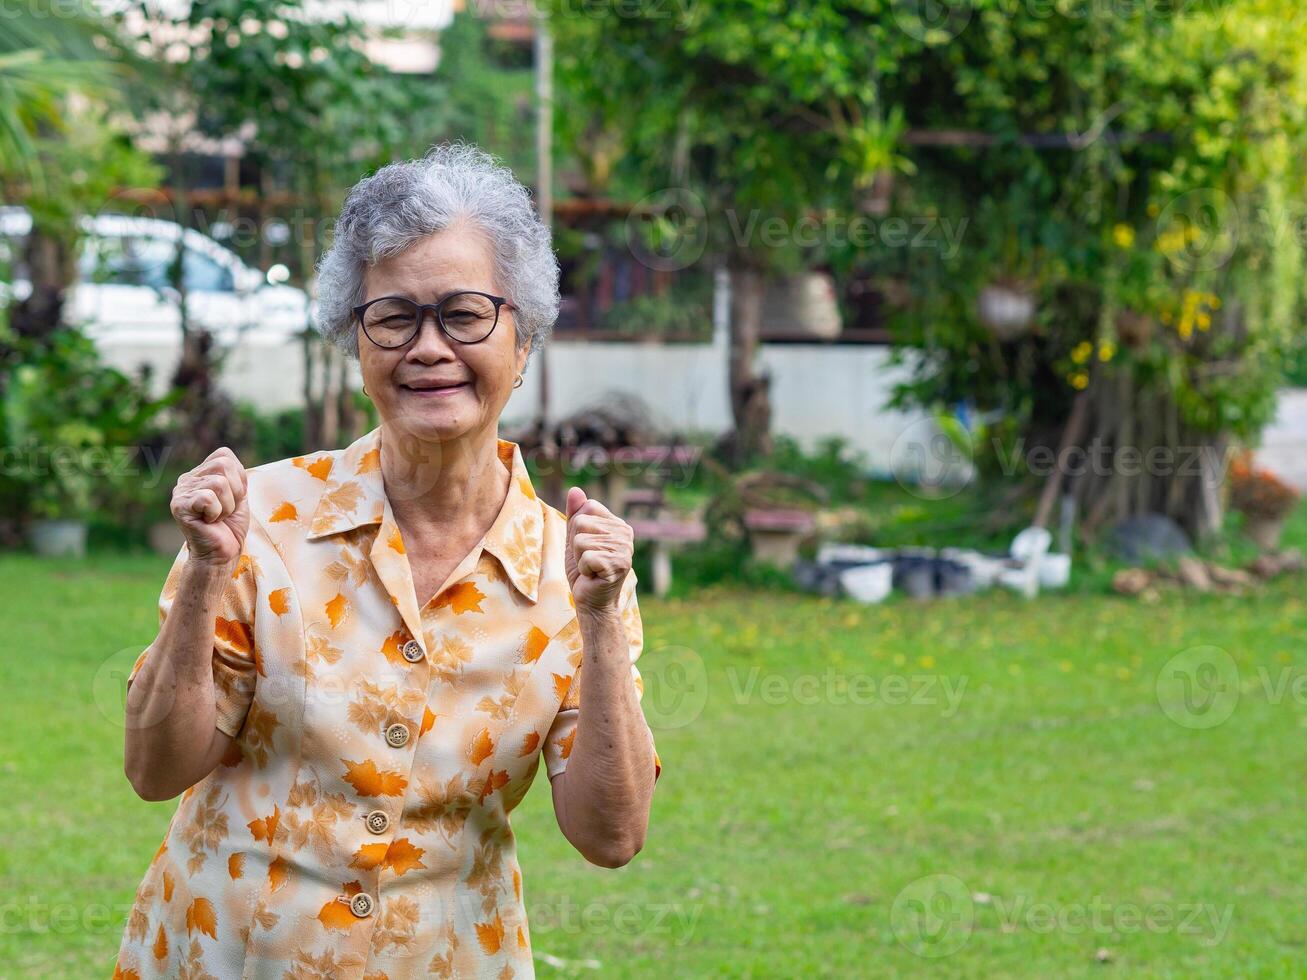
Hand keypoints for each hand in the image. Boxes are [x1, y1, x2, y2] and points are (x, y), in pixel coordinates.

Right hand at [170, 447, 249, 565]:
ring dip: (227, 505)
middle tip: (225, 510)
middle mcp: (187, 479)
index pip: (224, 455)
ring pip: (219, 482)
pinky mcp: (179, 506)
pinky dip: (217, 512)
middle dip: (235, 491)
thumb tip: (229, 458)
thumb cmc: (230, 527)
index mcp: (200, 474)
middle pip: (223, 465)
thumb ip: (235, 475)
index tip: (233, 498)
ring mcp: (181, 492)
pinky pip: (209, 498)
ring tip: (217, 517)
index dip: (238, 477)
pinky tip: (209, 522)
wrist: (220, 554)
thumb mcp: (239, 495)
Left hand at [564, 487, 633, 610]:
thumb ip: (576, 515)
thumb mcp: (575, 539)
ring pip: (580, 541)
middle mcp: (625, 534)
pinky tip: (593, 577)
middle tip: (588, 561)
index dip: (578, 528)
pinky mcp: (617, 564)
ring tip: (591, 569)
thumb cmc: (585, 571)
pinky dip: (583, 569)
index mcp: (618, 524)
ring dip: (579, 559)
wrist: (593, 602)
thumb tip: (575, 489)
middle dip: (576, 545)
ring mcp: (624, 549)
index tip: (586, 547)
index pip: (588, 508)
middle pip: (581, 523)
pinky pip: (585, 557)